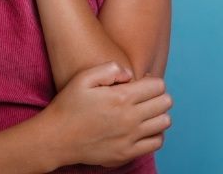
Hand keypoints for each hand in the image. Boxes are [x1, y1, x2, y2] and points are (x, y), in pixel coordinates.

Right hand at [42, 61, 172, 168]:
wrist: (57, 138)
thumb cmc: (68, 105)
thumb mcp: (83, 78)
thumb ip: (109, 69)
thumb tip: (130, 73)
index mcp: (121, 97)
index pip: (158, 86)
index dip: (151, 81)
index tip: (140, 83)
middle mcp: (130, 118)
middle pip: (165, 103)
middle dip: (157, 95)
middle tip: (143, 95)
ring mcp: (130, 138)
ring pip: (164, 122)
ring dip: (158, 113)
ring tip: (143, 110)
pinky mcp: (127, 153)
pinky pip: (156, 142)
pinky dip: (154, 133)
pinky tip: (142, 127)